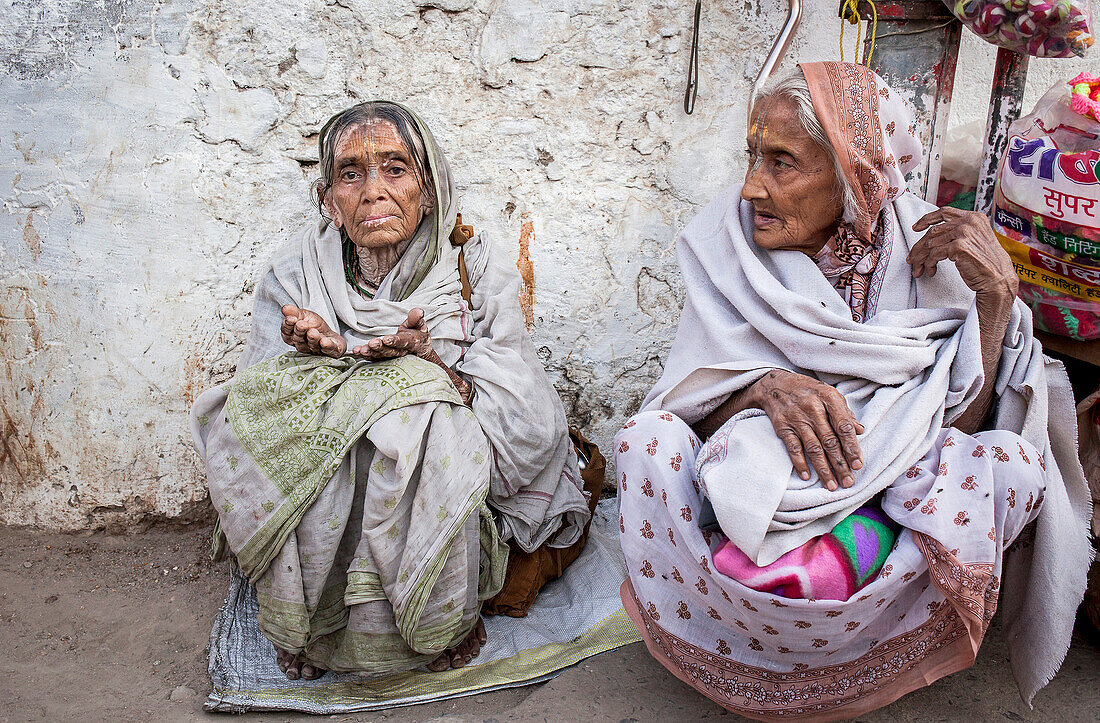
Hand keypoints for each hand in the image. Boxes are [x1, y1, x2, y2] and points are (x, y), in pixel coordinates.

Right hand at [281, 305, 345, 356]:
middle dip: (300, 331)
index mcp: (293, 336)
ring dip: (312, 338)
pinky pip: (328, 350)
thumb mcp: (304, 315)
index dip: (288, 326)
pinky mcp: (330, 351)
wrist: (331, 336)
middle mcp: (303, 345)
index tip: (291, 319)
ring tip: (313, 332)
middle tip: (302, 324)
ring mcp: (316, 349)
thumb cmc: (315, 326)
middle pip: (298, 339)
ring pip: (312, 345)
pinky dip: (327, 346)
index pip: (287, 332)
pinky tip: (325, 342)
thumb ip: (294, 312)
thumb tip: (285, 308)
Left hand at [350, 308, 432, 359]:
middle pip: (390, 351)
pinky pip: (374, 358)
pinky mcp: (384, 358)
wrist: (420, 351)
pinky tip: (357, 352)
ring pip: (381, 356)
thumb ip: (416, 319)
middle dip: (380, 348)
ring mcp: (392, 356)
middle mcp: (401, 351)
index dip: (395, 341)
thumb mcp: (420, 325)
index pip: (403, 342)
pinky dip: (365, 356)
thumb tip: (418, 311)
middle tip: (371, 344)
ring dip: (370, 353)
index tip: (386, 339)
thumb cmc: (417, 335)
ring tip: (361, 350)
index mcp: (410, 343)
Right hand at [747, 370, 863, 490]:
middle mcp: (813, 408)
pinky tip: (807, 476)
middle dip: (840, 464)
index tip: (857, 464)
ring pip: (813, 448)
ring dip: (823, 469)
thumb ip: (844, 412)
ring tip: (831, 485)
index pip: (844, 426)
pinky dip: (800, 463)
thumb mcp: (828, 394)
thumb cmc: (807, 390)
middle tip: (848, 482)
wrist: (774, 384)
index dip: (852, 447)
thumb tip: (860, 430)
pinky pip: (793, 447)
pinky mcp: (782, 426)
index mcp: (828, 398)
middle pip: (830, 441)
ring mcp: (796, 418)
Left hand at [909, 207, 1017, 304]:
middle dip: (919, 247)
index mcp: (974, 217)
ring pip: (930, 244)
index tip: (916, 227)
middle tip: (912, 258)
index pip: (945, 212)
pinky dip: (929, 264)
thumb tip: (934, 235)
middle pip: (933, 231)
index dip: (927, 219)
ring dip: (921, 259)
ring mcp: (964, 233)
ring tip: (919, 268)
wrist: (998, 278)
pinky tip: (931, 270)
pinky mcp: (958, 246)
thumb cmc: (987, 263)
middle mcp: (968, 222)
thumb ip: (960, 232)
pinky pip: (934, 254)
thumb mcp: (976, 239)